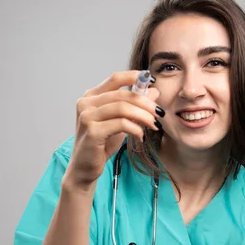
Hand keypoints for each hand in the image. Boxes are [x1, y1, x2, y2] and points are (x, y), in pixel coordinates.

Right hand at [64, 71, 162, 189]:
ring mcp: (87, 116)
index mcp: (91, 96)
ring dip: (143, 116)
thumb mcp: (120, 122)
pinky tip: (140, 136)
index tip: (152, 81)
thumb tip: (154, 90)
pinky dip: (135, 128)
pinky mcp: (92, 131)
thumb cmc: (101, 144)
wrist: (85, 168)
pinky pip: (121, 123)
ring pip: (123, 107)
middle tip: (159, 112)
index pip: (115, 78)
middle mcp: (86, 103)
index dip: (135, 76)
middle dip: (145, 102)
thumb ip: (134, 106)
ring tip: (153, 125)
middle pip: (123, 94)